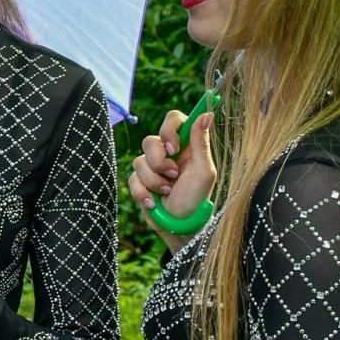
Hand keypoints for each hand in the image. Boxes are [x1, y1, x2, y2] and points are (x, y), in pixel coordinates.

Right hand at [128, 110, 215, 249]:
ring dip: (155, 181)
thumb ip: (201, 142)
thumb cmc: (197, 199)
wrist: (180, 226)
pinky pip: (132, 179)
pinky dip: (144, 192)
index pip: (173, 119)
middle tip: (174, 175)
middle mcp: (167, 152)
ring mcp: (151, 167)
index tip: (174, 148)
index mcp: (186, 145)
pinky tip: (155, 202)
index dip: (169, 129)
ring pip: (139, 161)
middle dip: (160, 162)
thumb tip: (207, 113)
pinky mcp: (139, 181)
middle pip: (150, 140)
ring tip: (167, 192)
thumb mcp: (204, 171)